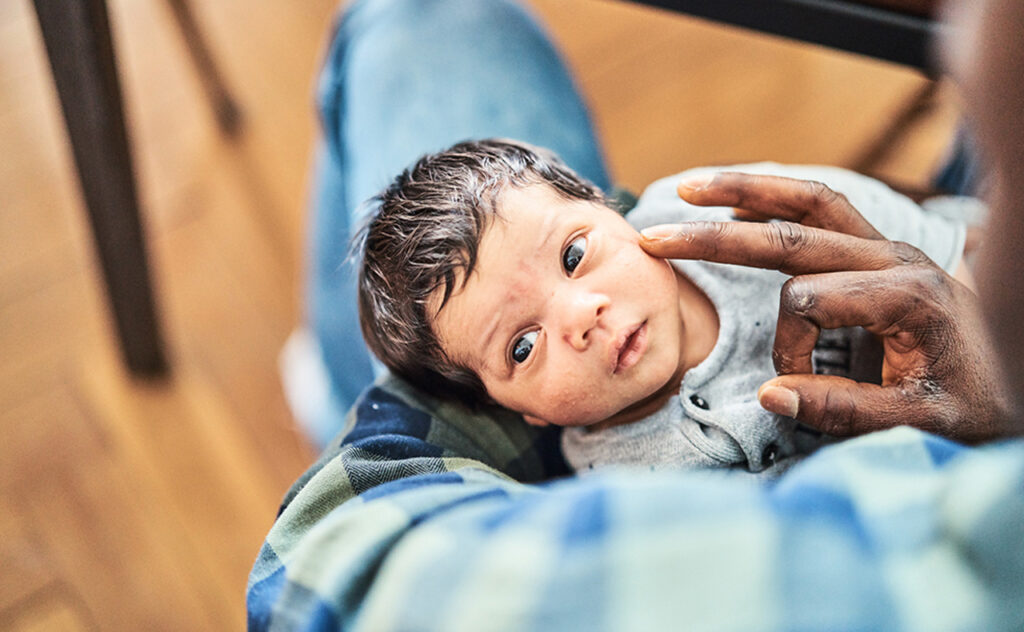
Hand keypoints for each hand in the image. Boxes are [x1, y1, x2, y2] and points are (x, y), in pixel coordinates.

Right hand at [639, 172, 1011, 442]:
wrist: (1018, 376)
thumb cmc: (976, 401)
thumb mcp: (921, 421)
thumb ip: (846, 411)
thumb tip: (769, 395)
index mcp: (909, 295)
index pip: (807, 303)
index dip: (790, 351)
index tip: (801, 387)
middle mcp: (896, 257)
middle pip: (791, 233)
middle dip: (719, 237)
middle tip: (658, 238)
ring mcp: (888, 247)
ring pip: (807, 201)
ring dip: (745, 191)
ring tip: (690, 187)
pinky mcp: (880, 250)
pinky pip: (821, 210)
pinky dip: (774, 202)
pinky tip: (737, 206)